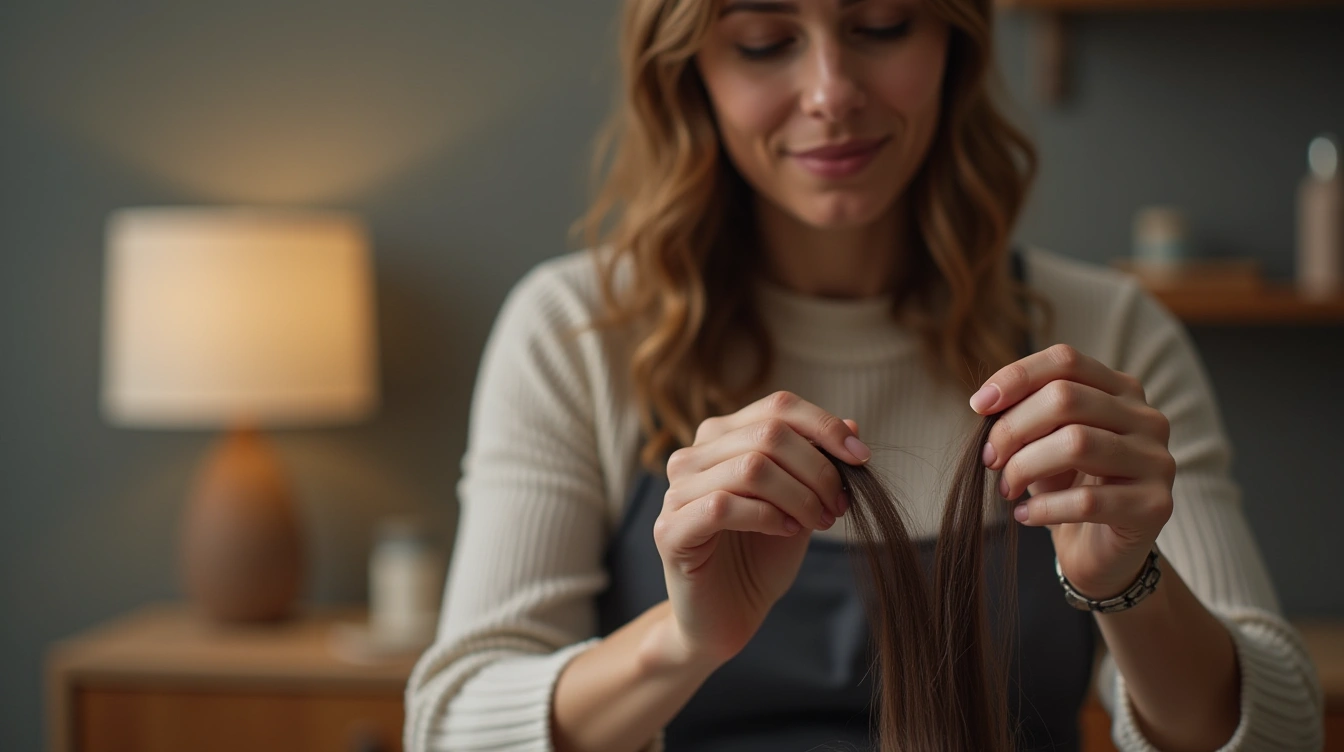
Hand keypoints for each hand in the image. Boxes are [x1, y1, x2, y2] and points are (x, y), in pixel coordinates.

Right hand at [654, 391, 868, 666]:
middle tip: (838, 506)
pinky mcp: (670, 531)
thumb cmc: (761, 558)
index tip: (861, 458)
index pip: (777, 407)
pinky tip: (786, 531)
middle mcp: (692, 456)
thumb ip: (818, 465)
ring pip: (750, 467)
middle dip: (818, 469)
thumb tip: (853, 425)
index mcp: (721, 439)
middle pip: (768, 433)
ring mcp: (676, 492)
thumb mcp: (801, 504)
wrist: (726, 618)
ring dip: (799, 495)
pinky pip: (724, 506)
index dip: (825, 426)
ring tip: (818, 522)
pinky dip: (767, 517)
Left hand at [971, 344, 1174, 600]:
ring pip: (1077, 443)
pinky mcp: (1155, 506)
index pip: (1066, 360)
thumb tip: (986, 402)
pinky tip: (1025, 515)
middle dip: (1013, 428)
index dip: (1016, 377)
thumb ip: (1025, 413)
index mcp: (1121, 390)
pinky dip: (1045, 508)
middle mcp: (1146, 418)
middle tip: (989, 460)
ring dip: (1026, 466)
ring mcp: (1157, 461)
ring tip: (1006, 488)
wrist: (1101, 552)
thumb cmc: (1067, 485)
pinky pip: (1089, 500)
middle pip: (1066, 398)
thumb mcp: (1043, 441)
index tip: (978, 407)